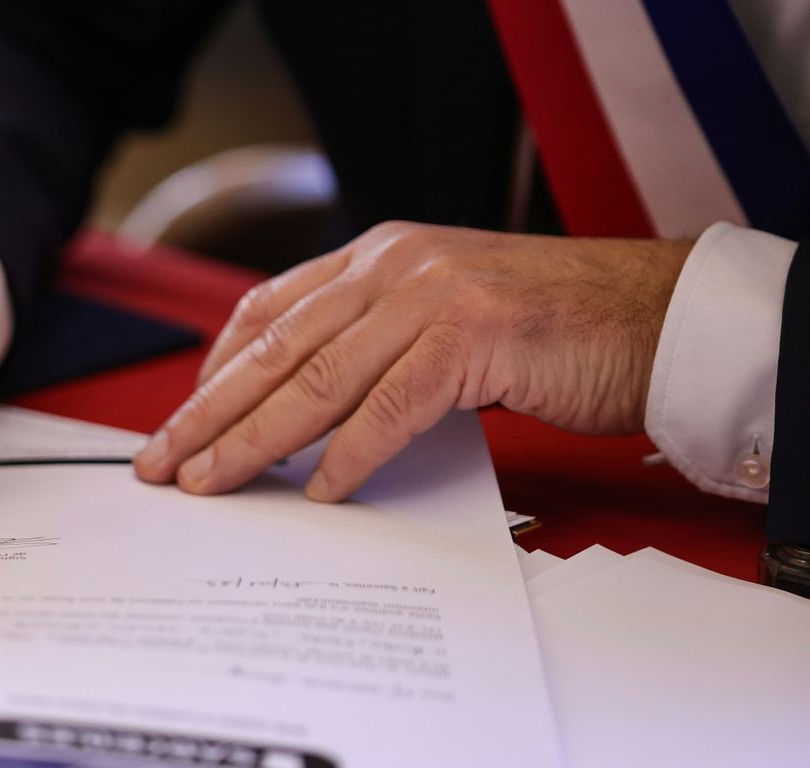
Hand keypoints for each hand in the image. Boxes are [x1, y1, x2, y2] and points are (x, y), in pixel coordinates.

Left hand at [134, 221, 689, 500]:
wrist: (653, 314)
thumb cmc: (552, 324)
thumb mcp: (444, 310)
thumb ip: (377, 338)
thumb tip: (309, 404)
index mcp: (381, 255)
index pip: (269, 307)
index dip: (217, 364)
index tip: (185, 413)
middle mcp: (394, 266)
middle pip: (275, 348)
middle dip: (208, 411)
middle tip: (161, 462)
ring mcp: (432, 297)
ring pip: (316, 378)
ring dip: (254, 440)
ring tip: (210, 483)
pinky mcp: (474, 338)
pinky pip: (390, 406)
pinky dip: (349, 455)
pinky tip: (318, 491)